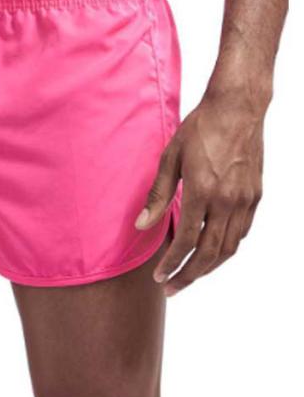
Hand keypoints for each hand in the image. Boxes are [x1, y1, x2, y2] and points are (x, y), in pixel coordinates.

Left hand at [135, 91, 263, 295]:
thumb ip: (158, 194)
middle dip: (188, 275)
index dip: (171, 263)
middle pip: (209, 253)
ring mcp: (245, 199)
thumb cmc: (200, 129)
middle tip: (171, 287)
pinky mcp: (255, 195)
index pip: (186, 240)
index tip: (158, 276)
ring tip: (189, 275)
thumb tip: (141, 224)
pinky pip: (242, 232)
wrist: (237, 108)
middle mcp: (227, 200)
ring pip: (229, 248)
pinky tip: (211, 252)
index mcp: (202, 190)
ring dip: (208, 267)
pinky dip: (226, 249)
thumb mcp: (170, 157)